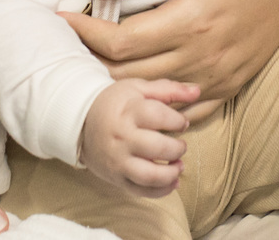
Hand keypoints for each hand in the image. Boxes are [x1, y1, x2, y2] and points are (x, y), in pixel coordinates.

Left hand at [62, 0, 278, 112]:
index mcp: (195, 18)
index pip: (122, 43)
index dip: (84, 36)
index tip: (61, 20)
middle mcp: (206, 54)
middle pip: (130, 78)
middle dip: (91, 64)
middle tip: (64, 47)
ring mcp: (220, 75)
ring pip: (154, 98)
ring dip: (118, 87)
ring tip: (90, 66)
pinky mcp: (231, 83)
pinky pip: (186, 111)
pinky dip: (156, 104)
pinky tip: (135, 89)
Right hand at [80, 79, 196, 197]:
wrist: (80, 121)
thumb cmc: (115, 103)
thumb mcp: (139, 88)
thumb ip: (169, 89)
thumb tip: (197, 91)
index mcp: (129, 112)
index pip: (159, 117)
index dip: (177, 121)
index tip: (181, 123)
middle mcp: (122, 138)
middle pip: (157, 148)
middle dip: (177, 148)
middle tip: (181, 145)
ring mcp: (117, 160)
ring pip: (149, 175)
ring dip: (171, 174)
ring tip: (179, 166)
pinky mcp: (115, 177)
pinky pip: (140, 191)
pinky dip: (160, 191)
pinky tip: (172, 182)